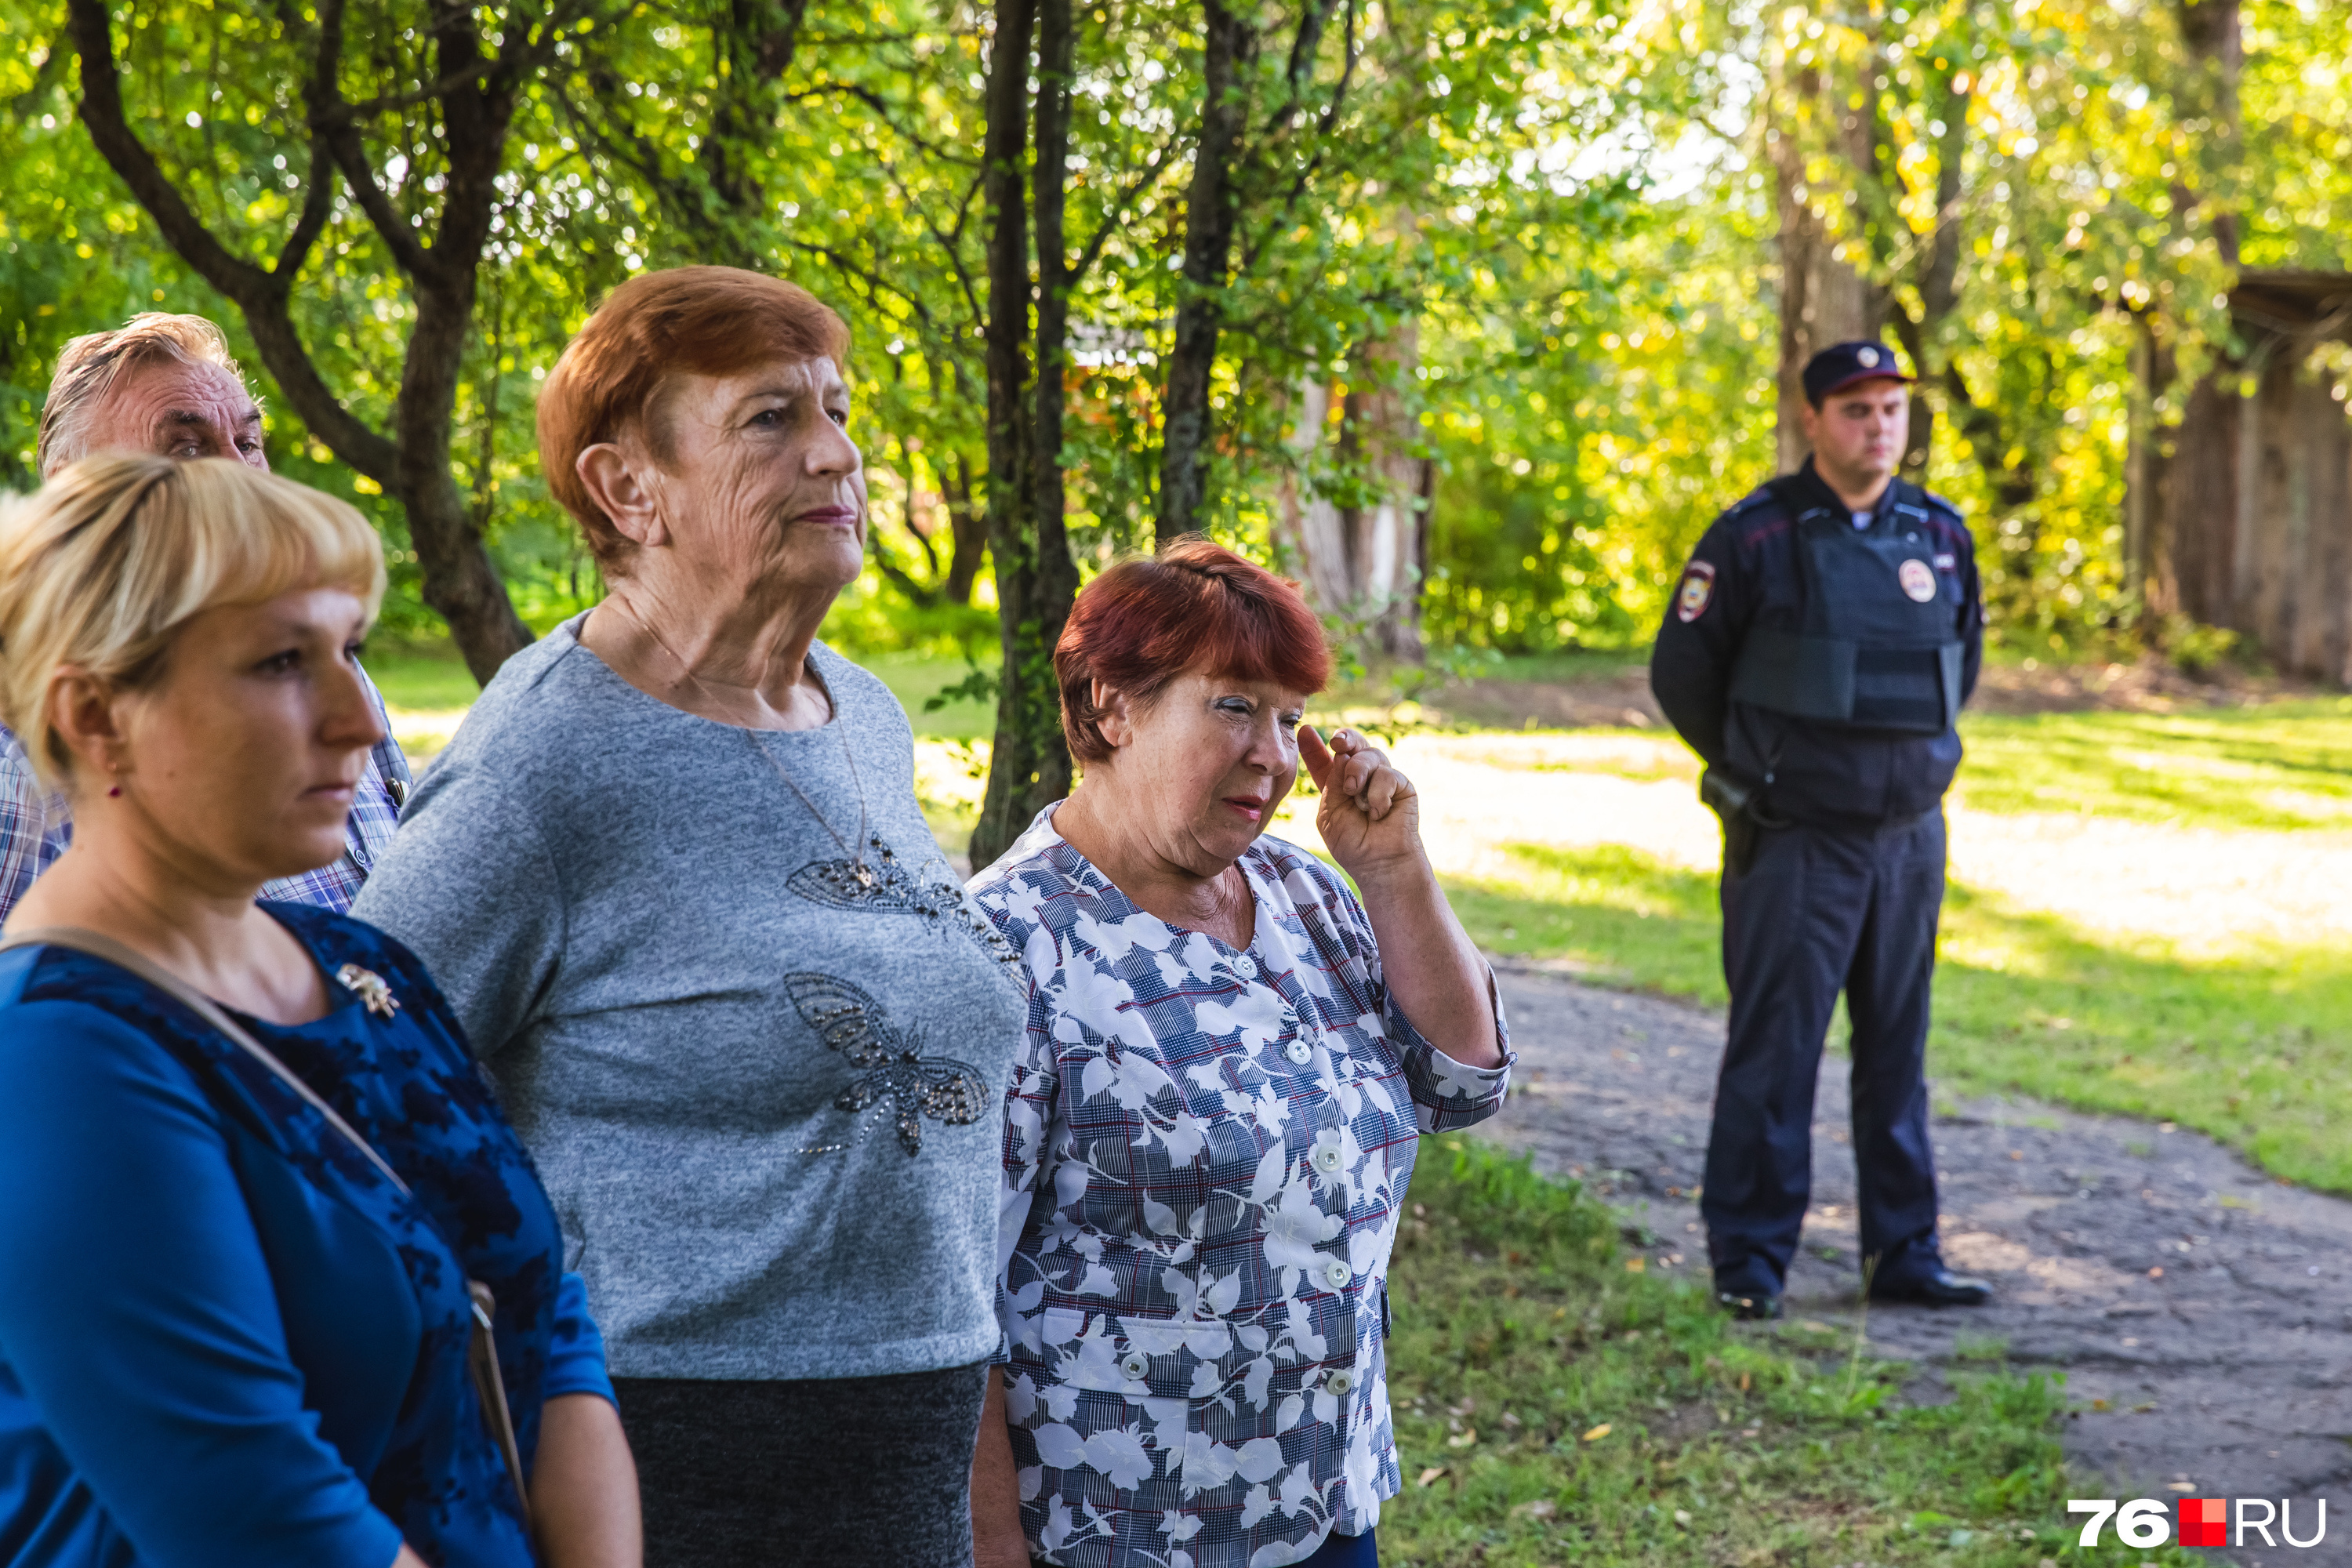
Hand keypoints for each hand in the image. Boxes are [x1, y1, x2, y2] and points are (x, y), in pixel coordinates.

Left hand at [1299, 727, 1423, 885]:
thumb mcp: (1330, 812)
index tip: (1304, 731)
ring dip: (1358, 772)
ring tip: (1354, 794)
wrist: (1378, 862)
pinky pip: (1386, 774)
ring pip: (1369, 755)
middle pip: (1353, 745)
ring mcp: (1381, 779)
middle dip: (1345, 737)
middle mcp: (1360, 778)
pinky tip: (1378, 813)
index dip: (1313, 746)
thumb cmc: (1352, 843)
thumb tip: (1343, 753)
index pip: (1324, 760)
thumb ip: (1332, 783)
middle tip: (1337, 743)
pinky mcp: (1401, 786)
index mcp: (1337, 786)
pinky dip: (1377, 794)